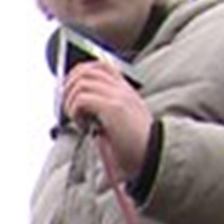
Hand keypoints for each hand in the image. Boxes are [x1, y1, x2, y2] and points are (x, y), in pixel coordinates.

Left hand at [61, 61, 153, 178]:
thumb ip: (104, 112)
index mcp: (125, 91)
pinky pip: (82, 99)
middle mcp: (122, 89)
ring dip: (71, 102)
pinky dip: (75, 112)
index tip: (70, 94)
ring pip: (80, 84)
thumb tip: (78, 110)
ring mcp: (119, 96)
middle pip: (85, 71)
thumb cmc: (136, 147)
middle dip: (68, 88)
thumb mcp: (120, 123)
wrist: (155, 157)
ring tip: (78, 120)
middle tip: (68, 108)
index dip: (78, 75)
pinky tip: (85, 127)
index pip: (98, 66)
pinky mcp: (113, 108)